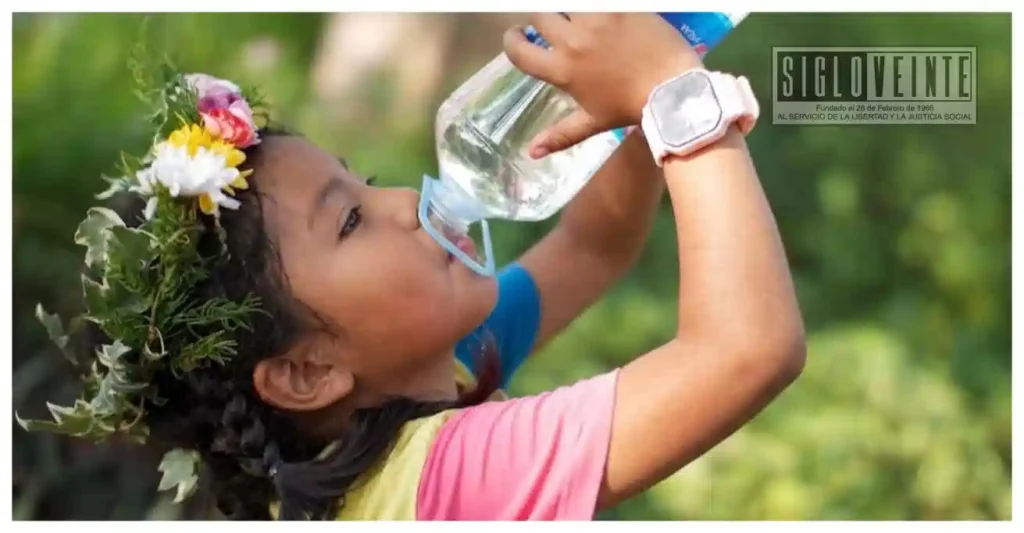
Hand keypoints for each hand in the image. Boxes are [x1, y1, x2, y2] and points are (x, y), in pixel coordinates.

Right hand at [503, 14, 702, 156]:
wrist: (672, 88)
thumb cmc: (631, 107)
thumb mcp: (593, 123)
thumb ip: (560, 135)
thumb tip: (531, 153)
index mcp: (562, 71)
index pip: (519, 51)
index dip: (511, 40)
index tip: (517, 34)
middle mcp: (572, 42)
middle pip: (539, 15)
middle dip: (544, 18)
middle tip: (557, 22)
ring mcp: (594, 19)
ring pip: (565, 2)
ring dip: (569, 9)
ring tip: (580, 16)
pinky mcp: (617, 5)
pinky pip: (591, 0)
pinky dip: (595, 8)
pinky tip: (605, 14)